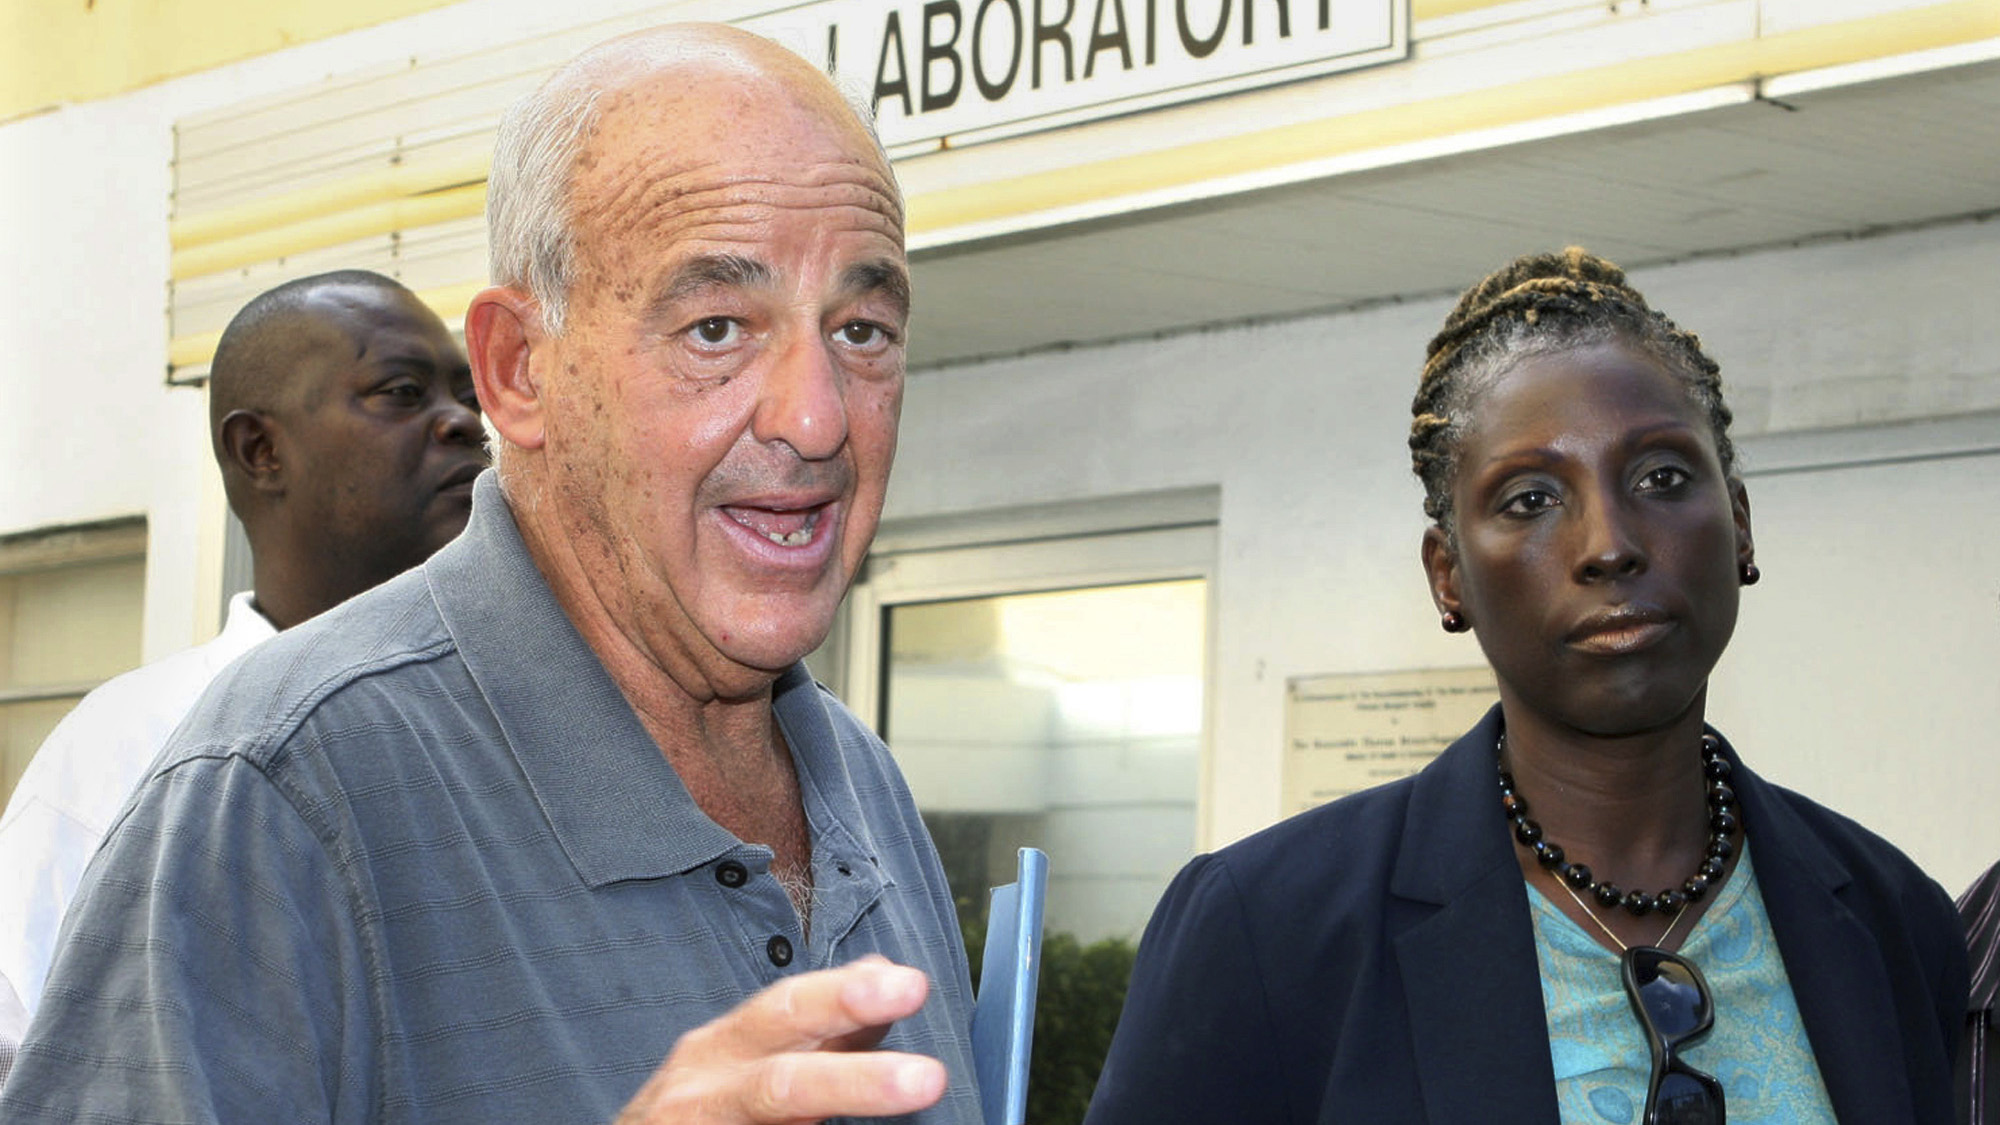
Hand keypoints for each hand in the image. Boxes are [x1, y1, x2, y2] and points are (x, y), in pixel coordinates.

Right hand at [615, 955, 948, 1123]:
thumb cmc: (701, 1107)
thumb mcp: (750, 1056)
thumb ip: (821, 1026)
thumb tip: (885, 973)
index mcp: (726, 1047)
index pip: (791, 1011)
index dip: (848, 999)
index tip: (911, 986)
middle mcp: (704, 1090)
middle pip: (782, 1083)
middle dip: (855, 1079)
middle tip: (928, 1078)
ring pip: (774, 1111)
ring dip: (845, 1103)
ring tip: (915, 1097)